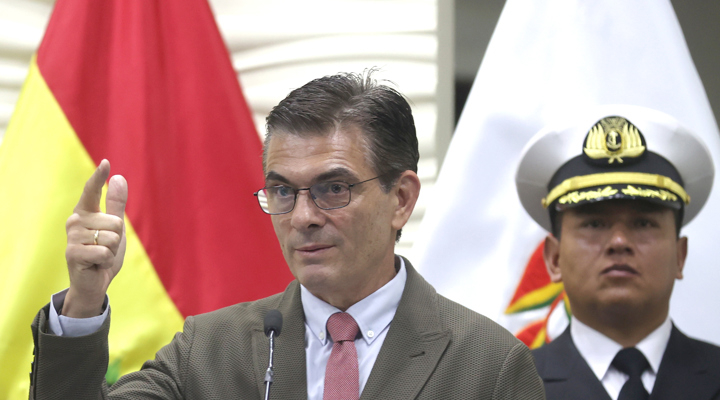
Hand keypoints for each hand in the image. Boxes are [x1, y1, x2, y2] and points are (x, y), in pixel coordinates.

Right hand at [63, 160, 127, 317]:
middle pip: (115, 221)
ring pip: (111, 237)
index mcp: (85, 212)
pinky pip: (104, 251)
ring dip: (111, 250)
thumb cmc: (103, 252)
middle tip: (105, 247)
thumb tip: (119, 178)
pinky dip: (106, 260)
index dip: (99, 177)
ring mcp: (72, 237)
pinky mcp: (73, 253)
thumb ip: (116, 204)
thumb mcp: (115, 227)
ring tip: (100, 255)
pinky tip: (96, 264)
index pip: (92, 190)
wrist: (94, 282)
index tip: (106, 163)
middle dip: (117, 238)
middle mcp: (75, 220)